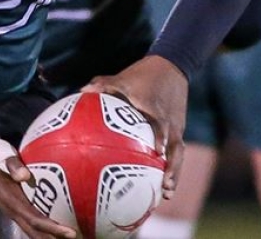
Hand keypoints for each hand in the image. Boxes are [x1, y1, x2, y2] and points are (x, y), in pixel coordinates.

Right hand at [0, 134, 76, 238]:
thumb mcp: (2, 157)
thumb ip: (13, 165)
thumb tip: (24, 175)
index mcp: (10, 200)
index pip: (34, 219)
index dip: (52, 228)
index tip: (70, 232)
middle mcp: (13, 210)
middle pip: (36, 232)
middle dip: (54, 238)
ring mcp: (14, 212)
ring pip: (34, 231)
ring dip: (51, 237)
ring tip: (71, 238)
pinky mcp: (17, 210)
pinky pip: (33, 223)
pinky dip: (46, 229)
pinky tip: (59, 229)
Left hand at [81, 55, 186, 198]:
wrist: (171, 67)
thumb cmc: (142, 75)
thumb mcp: (123, 77)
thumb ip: (103, 85)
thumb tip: (81, 91)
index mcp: (156, 109)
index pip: (161, 124)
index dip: (161, 137)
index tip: (158, 152)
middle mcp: (170, 121)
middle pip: (175, 147)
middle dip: (172, 166)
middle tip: (165, 186)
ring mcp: (176, 127)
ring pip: (178, 154)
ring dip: (174, 172)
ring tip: (166, 193)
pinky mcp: (178, 130)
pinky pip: (176, 151)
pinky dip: (171, 166)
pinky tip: (161, 182)